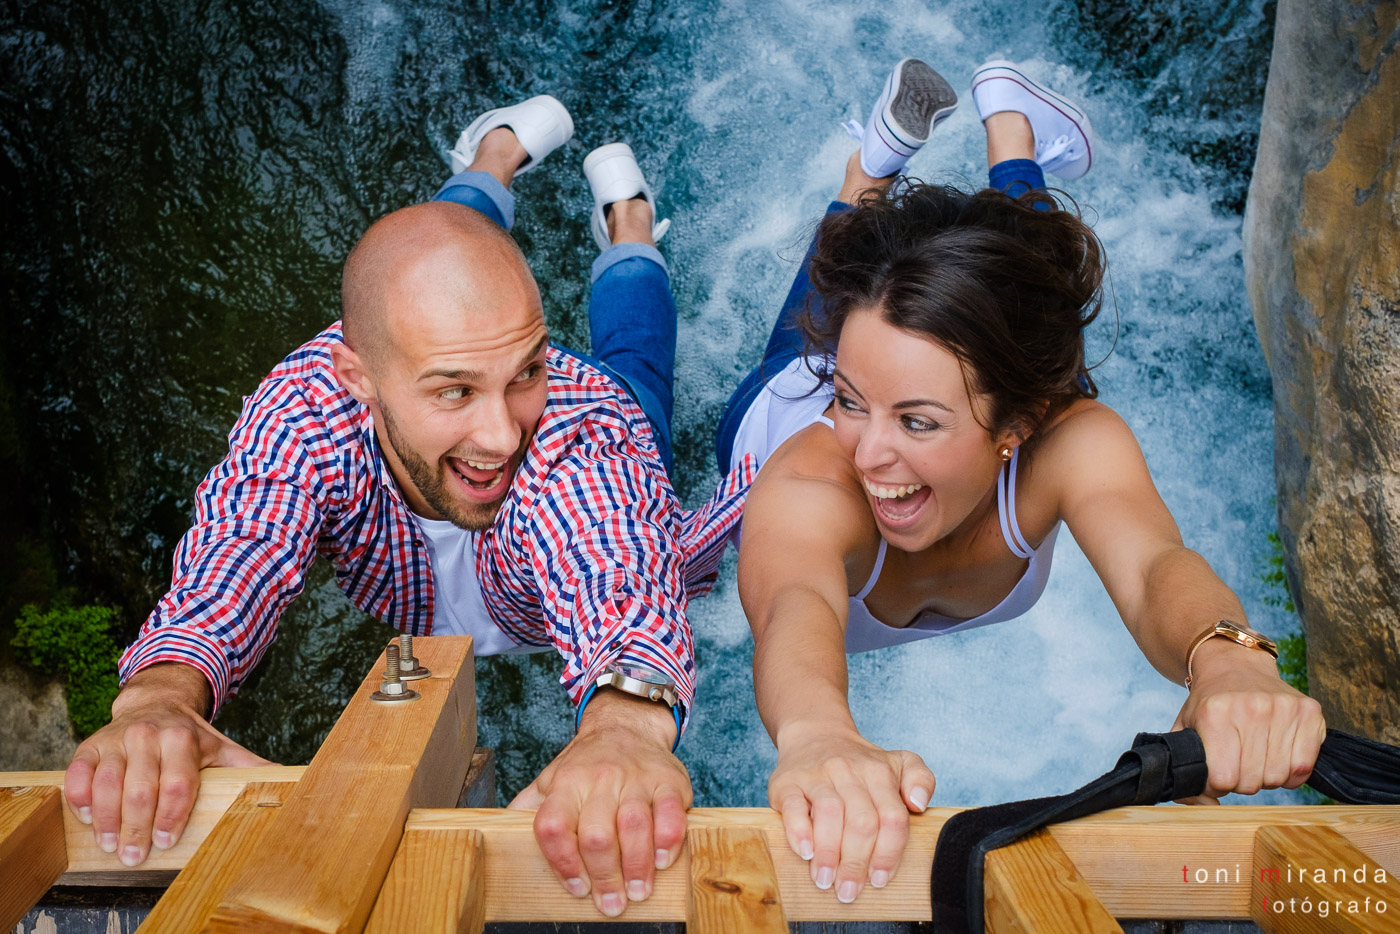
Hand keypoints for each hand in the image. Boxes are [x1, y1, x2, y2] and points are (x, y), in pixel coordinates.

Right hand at [63, 663, 272, 865]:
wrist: (156, 703)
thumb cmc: (189, 737)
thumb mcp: (221, 747)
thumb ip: (248, 766)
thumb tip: (288, 779)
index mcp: (182, 739)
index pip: (178, 782)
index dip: (172, 815)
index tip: (167, 842)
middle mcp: (148, 736)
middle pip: (141, 789)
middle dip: (138, 827)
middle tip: (135, 856)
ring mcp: (117, 740)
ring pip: (107, 784)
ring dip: (108, 820)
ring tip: (111, 845)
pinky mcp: (90, 746)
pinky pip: (78, 774)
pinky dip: (80, 798)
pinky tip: (88, 818)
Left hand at [509, 689, 689, 917]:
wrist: (627, 725)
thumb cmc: (586, 764)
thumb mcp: (551, 779)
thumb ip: (528, 807)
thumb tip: (496, 835)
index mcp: (566, 784)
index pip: (553, 825)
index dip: (561, 863)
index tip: (576, 888)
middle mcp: (600, 779)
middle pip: (596, 835)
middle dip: (604, 877)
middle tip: (611, 904)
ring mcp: (636, 779)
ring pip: (634, 827)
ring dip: (636, 868)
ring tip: (637, 891)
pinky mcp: (669, 781)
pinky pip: (671, 815)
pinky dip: (667, 843)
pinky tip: (661, 861)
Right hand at [768, 723, 933, 902]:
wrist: (815, 734)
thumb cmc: (860, 764)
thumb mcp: (899, 762)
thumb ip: (921, 779)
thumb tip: (918, 805)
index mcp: (880, 772)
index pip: (892, 817)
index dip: (888, 854)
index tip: (879, 880)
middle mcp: (849, 770)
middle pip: (862, 821)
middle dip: (856, 863)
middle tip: (849, 892)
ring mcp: (817, 775)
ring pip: (829, 814)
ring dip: (829, 854)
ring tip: (826, 881)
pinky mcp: (787, 781)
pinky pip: (793, 806)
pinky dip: (799, 832)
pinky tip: (805, 853)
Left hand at [1171, 641, 1324, 804]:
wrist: (1235, 666)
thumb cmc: (1209, 704)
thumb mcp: (1183, 731)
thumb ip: (1184, 772)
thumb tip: (1207, 807)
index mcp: (1214, 713)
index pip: (1222, 778)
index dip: (1217, 784)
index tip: (1216, 772)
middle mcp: (1250, 708)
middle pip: (1252, 782)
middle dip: (1242, 781)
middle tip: (1237, 763)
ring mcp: (1283, 708)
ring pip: (1279, 777)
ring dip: (1267, 776)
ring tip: (1256, 756)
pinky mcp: (1309, 711)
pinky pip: (1304, 767)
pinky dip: (1292, 771)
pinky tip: (1278, 754)